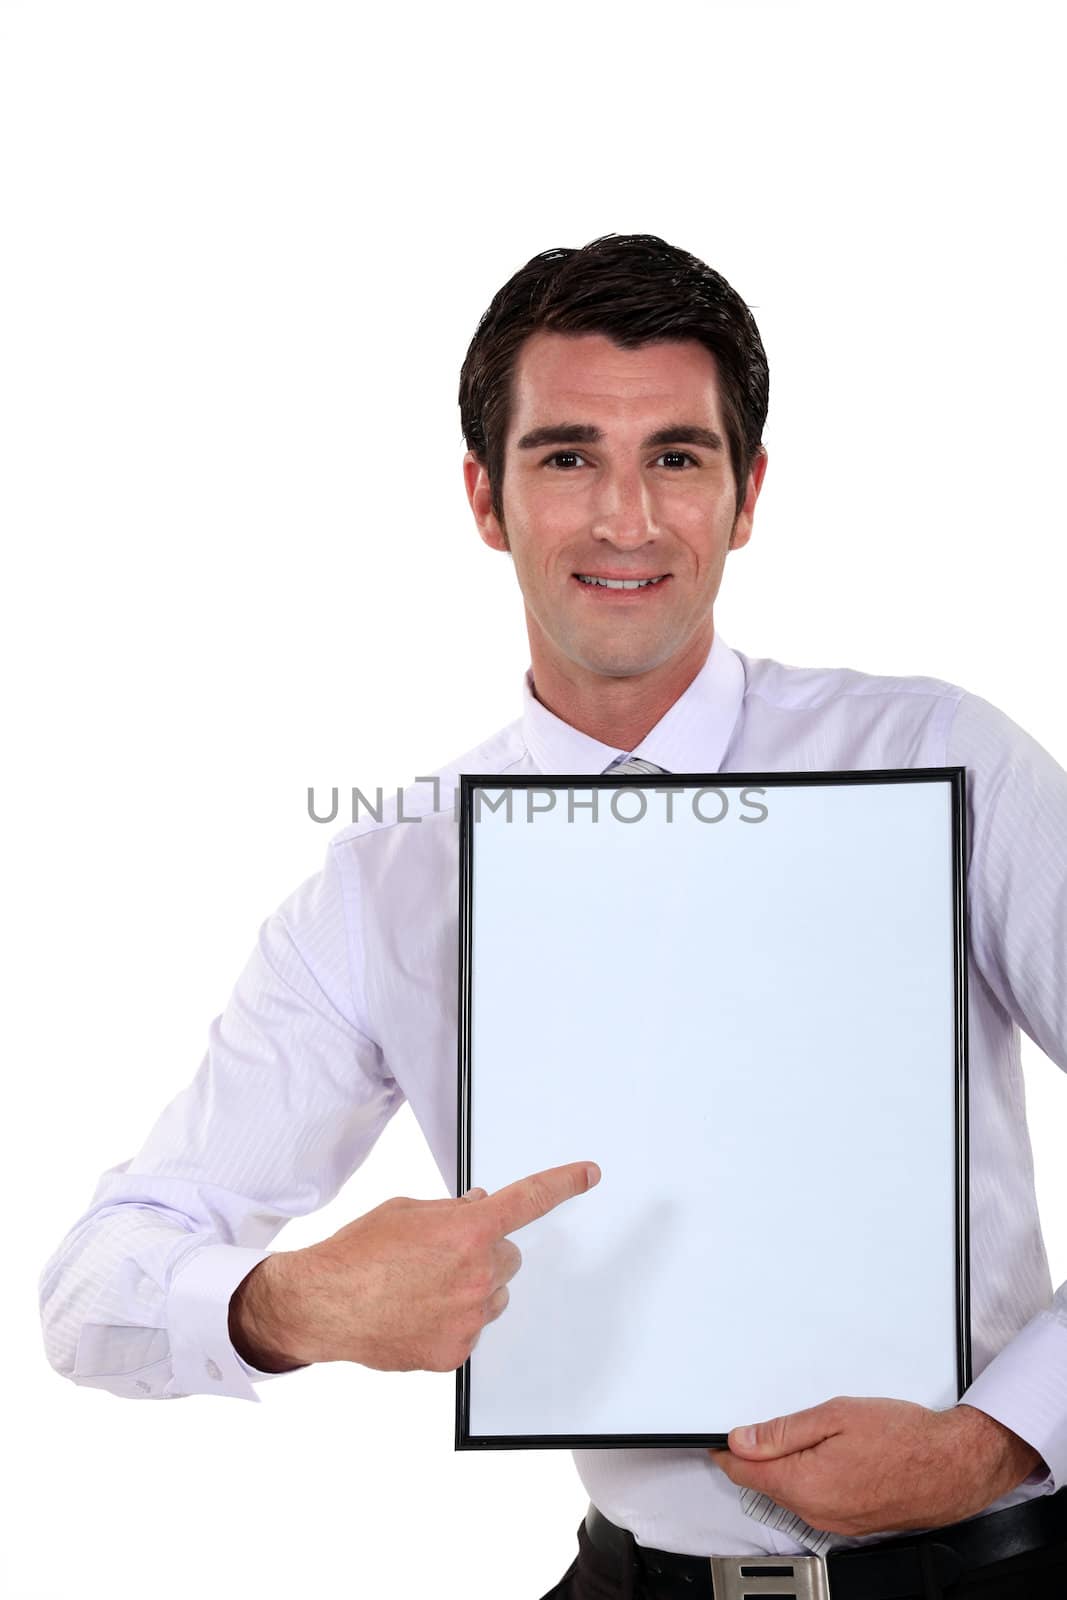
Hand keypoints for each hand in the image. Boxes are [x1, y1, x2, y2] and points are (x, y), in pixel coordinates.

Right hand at [230, 1159, 600, 1373]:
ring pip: (494, 1295)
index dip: (563, 1184)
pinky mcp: (456, 1351)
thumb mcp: (406, 1211)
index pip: (529, 1200)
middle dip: (485, 1252)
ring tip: (422, 1288)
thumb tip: (480, 1208)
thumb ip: (452, 1212)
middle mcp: (477, 1274)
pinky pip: (471, 1328)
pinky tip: (416, 1314)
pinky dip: (452, 1320)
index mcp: (468, 1230)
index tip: (587, 1175)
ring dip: (472, 1288)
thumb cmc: (358, 1253)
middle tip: (442, 1256)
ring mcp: (470, 1317)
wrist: (323, 1304)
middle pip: (508, 1257)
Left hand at [706, 1396, 1045, 1535]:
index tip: (717, 1438)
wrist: (953, 1465)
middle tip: (767, 1426)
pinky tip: (832, 1457)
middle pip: (767, 1484)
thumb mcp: (836, 1415)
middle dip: (760, 1456)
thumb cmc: (904, 1438)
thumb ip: (783, 1431)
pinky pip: (816, 1502)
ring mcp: (836, 1523)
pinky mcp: (853, 1523)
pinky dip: (812, 1480)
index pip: (745, 1472)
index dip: (726, 1452)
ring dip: (789, 1468)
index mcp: (805, 1484)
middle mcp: (817, 1512)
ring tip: (812, 1436)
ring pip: (792, 1493)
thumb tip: (742, 1440)